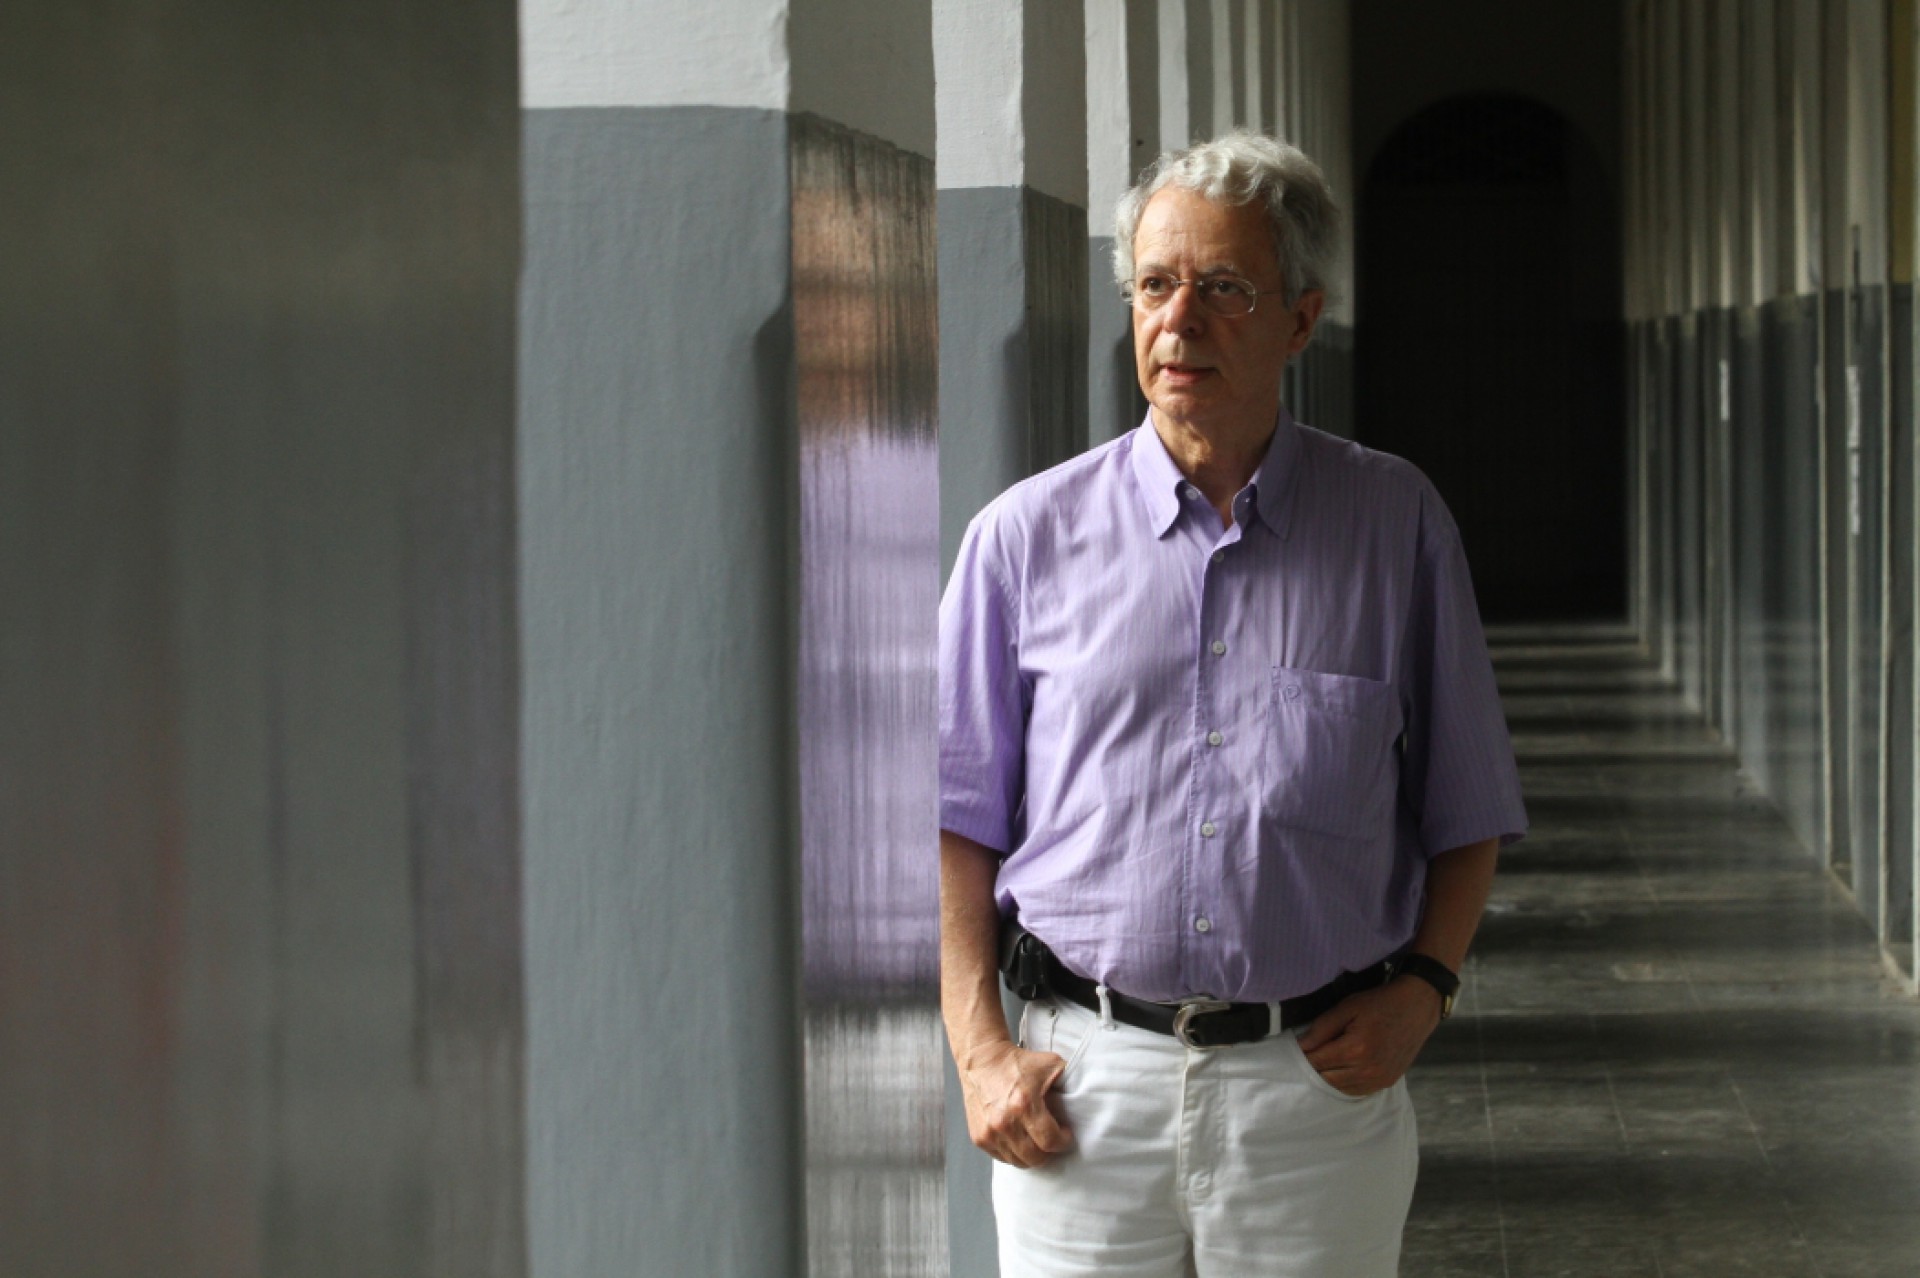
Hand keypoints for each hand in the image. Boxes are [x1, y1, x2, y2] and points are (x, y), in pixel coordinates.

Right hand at [957, 1038, 1075, 1167]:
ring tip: (1035, 1139)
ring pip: (1019, 1162)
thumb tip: (1086, 1098)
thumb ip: (1069, 1081)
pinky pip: (1002, 1158)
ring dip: (1031, 1154)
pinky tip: (1019, 1138)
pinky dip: (1013, 1152)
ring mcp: (989, 1132)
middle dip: (1049, 1152)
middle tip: (1051, 1138)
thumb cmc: (1016, 1062)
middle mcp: (1005, 1122)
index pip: (1051, 1142)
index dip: (1063, 1141)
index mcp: (1024, 1104)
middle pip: (1036, 1158)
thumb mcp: (1050, 1064)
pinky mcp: (979, 1137)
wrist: (981, 1060)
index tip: (1065, 1133)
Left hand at [1295, 977, 1443, 1096]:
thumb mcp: (1348, 1007)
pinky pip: (1357, 1091)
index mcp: (1356, 1049)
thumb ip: (1322, 1027)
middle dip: (1314, 1067)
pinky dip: (1345, 1083)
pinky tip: (1341, 1070)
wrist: (1417, 1007)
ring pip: (1340, 1088)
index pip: (1317, 1062)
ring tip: (1325, 1061)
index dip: (1304, 1056)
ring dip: (1329, 1077)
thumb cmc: (1380, 1003)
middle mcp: (1368, 1070)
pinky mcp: (1387, 1082)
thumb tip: (1301, 1046)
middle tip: (1310, 1054)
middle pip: (1326, 1078)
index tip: (1295, 1050)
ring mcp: (1379, 1079)